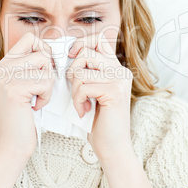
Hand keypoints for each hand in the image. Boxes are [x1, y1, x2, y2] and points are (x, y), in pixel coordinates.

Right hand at [0, 32, 55, 158]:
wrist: (13, 143)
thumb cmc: (26, 115)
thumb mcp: (28, 85)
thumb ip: (35, 66)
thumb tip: (57, 48)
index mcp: (6, 63)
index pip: (30, 38)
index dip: (45, 49)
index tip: (47, 67)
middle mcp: (3, 66)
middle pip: (41, 50)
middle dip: (49, 70)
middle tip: (41, 87)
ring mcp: (6, 76)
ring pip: (45, 65)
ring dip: (48, 85)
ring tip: (37, 98)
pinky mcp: (13, 88)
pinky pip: (45, 82)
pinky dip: (46, 96)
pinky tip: (35, 106)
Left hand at [65, 32, 133, 160]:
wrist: (111, 147)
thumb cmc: (96, 120)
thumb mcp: (89, 90)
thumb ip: (85, 72)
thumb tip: (67, 53)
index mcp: (115, 68)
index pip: (98, 40)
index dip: (81, 43)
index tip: (71, 56)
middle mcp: (120, 70)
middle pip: (87, 52)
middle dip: (73, 70)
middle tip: (75, 89)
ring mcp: (119, 80)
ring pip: (82, 71)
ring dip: (75, 90)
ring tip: (80, 103)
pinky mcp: (115, 91)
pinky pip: (84, 87)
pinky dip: (78, 100)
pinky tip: (84, 111)